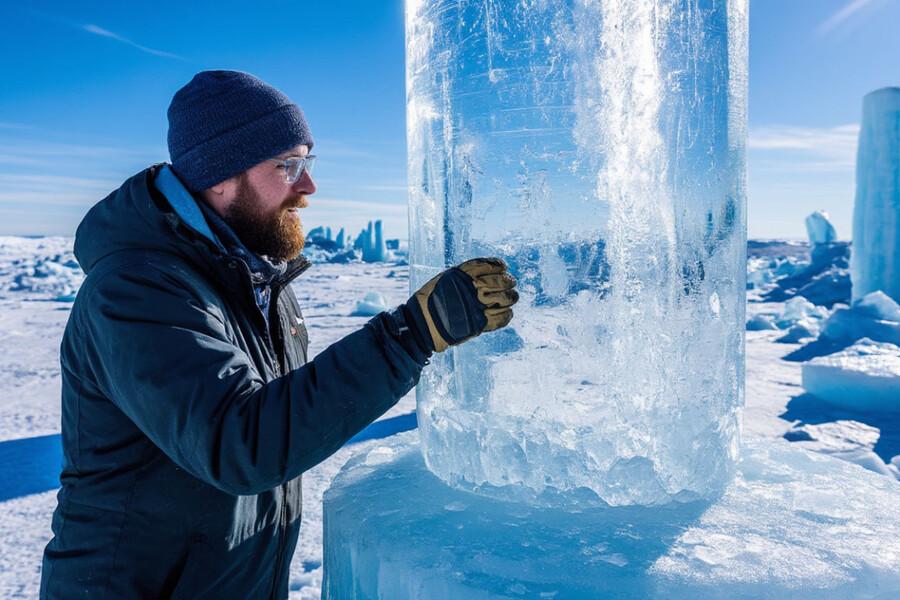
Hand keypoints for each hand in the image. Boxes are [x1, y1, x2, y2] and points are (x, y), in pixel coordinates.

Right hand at [404, 257, 518, 352]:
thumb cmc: (429, 302)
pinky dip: (507, 315)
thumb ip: (462, 278)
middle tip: (511, 283)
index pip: (486, 265)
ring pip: (504, 298)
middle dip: (508, 281)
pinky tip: (507, 312)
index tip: (503, 267)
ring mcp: (476, 305)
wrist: (421, 324)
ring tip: (512, 297)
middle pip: (499, 281)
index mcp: (461, 274)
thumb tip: (480, 276)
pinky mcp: (479, 323)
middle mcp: (471, 288)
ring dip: (511, 297)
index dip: (498, 265)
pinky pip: (501, 318)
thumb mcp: (443, 281)